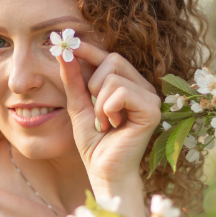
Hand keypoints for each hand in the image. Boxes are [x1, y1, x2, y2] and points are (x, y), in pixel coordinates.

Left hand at [57, 42, 161, 188]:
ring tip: (104, 123)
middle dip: (93, 83)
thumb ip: (74, 79)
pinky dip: (108, 109)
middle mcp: (143, 88)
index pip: (110, 57)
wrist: (104, 171)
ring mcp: (151, 98)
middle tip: (94, 109)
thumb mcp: (78, 105)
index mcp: (129, 85)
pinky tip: (112, 126)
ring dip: (99, 103)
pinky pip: (121, 92)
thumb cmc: (95, 142)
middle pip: (114, 60)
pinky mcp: (152, 110)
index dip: (90, 49)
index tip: (69, 45)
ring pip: (114, 78)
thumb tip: (63, 52)